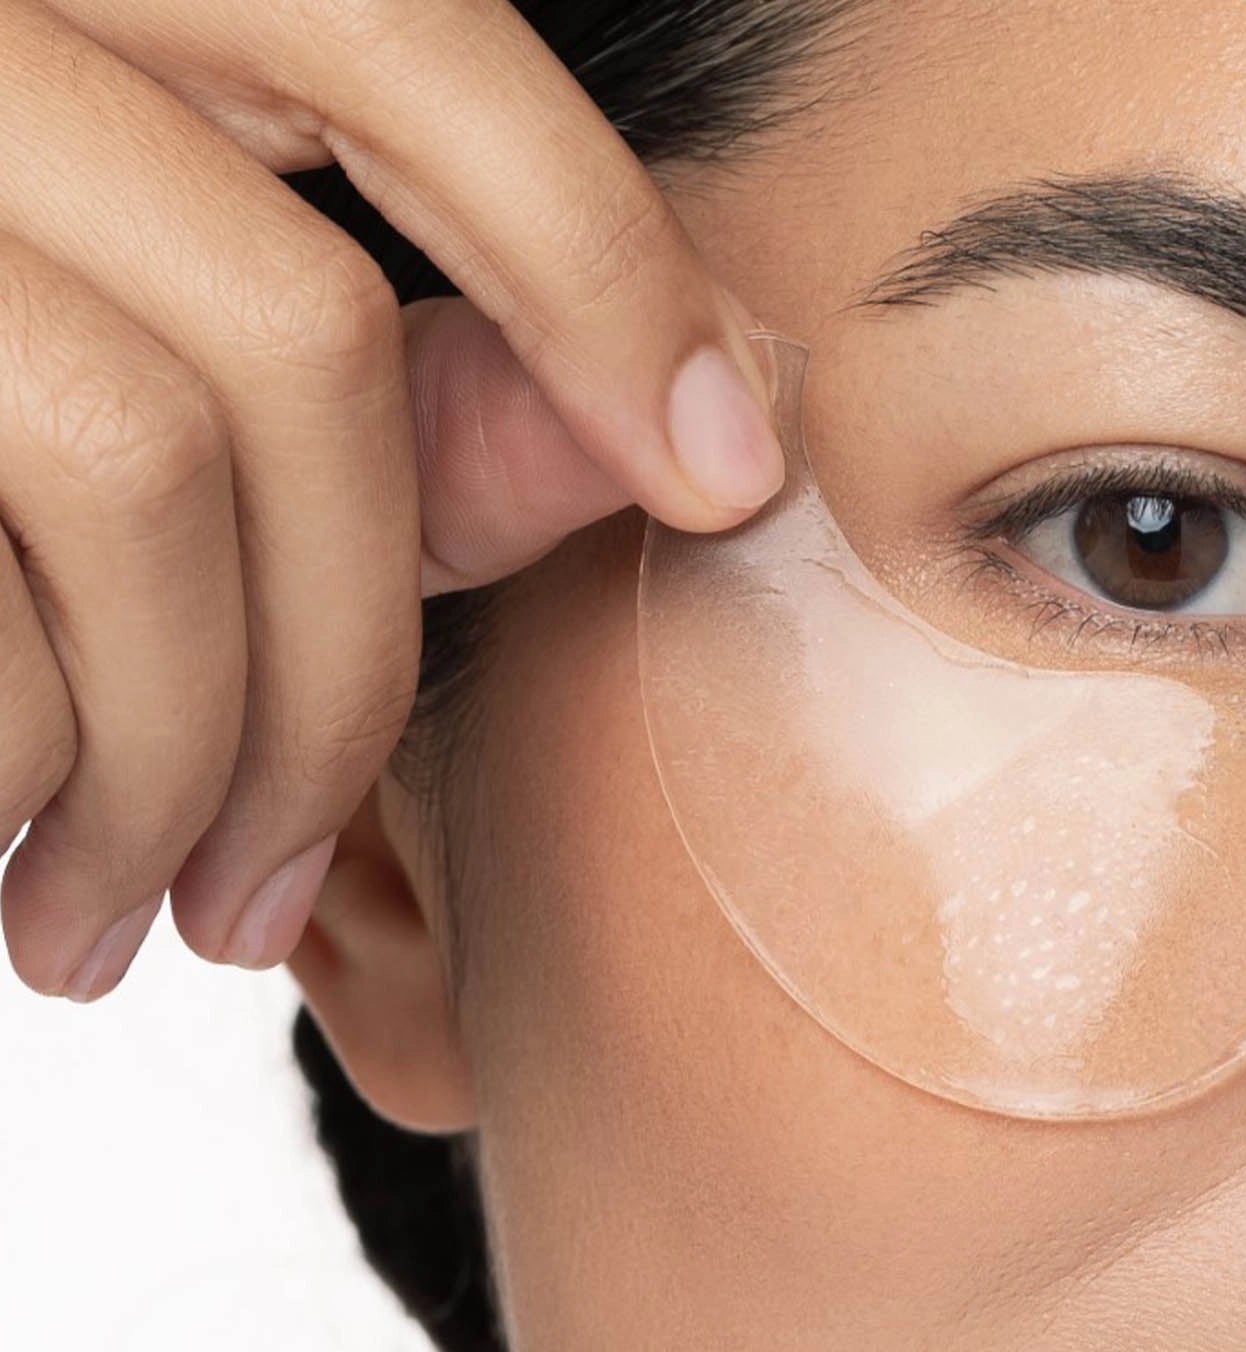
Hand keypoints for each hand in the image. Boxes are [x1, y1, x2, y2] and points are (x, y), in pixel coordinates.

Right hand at [0, 0, 784, 1000]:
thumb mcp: (164, 426)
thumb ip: (412, 404)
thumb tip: (698, 413)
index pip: (397, 35)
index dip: (598, 258)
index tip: (725, 470)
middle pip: (295, 326)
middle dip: (353, 654)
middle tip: (289, 877)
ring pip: (148, 457)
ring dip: (202, 752)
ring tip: (159, 920)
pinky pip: (4, 553)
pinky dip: (60, 760)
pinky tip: (38, 883)